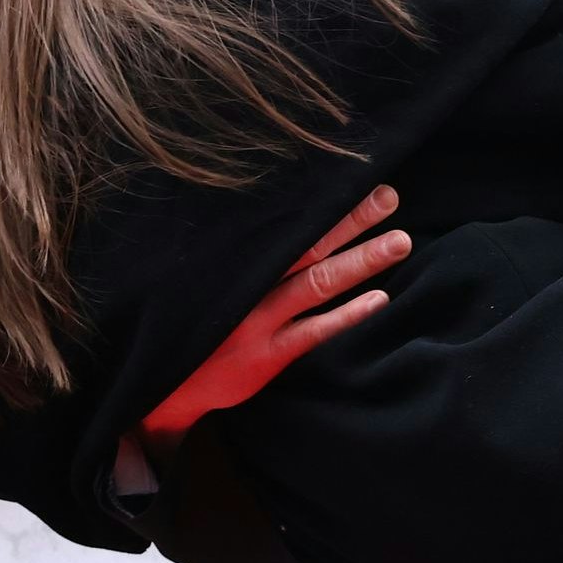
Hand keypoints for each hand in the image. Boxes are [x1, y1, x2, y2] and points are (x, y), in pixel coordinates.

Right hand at [142, 184, 411, 442]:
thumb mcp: (206, 281)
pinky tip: (379, 299)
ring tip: (400, 241)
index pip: (285, 224)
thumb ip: (242, 254)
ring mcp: (258, 321)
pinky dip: (346, 315)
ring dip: (360, 260)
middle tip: (389, 196)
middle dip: (351, 220)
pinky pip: (313, 331)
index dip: (322, 201)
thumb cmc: (191, 322)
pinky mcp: (266, 356)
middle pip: (308, 245)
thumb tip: (284, 220)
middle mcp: (248, 285)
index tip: (356, 176)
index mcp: (236, 261)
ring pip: (317, 283)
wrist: (162, 386)